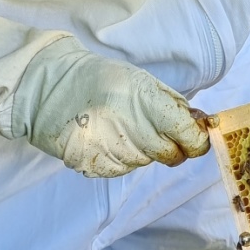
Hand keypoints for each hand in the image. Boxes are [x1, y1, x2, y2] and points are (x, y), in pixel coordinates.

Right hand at [13, 38, 208, 177]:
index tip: (194, 137)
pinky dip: (120, 157)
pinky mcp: (94, 167)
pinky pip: (122, 168)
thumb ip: (173, 105)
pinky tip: (105, 136)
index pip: (190, 138)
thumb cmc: (100, 80)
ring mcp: (113, 153)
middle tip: (152, 128)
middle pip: (172, 156)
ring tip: (120, 126)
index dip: (196, 141)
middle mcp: (133, 132)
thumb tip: (200, 123)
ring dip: (142, 149)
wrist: (48, 89)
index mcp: (149, 106)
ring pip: (146, 162)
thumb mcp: (142, 81)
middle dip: (170, 146)